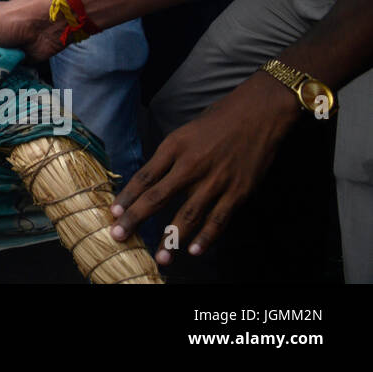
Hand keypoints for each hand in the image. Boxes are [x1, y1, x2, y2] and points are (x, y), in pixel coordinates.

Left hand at [109, 72, 297, 264]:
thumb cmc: (218, 122)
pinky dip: (207, 237)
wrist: (258, 114)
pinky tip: (194, 251)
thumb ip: (169, 158)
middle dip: (136, 218)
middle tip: (119, 235)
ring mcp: (216, 180)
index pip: (145, 177)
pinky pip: (219, 219)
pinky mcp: (238, 191)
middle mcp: (192, 165)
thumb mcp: (184, 133)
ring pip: (189, 214)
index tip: (113, 213)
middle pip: (158, 197)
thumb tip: (150, 182)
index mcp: (175, 147)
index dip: (128, 197)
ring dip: (172, 238)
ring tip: (160, 257)